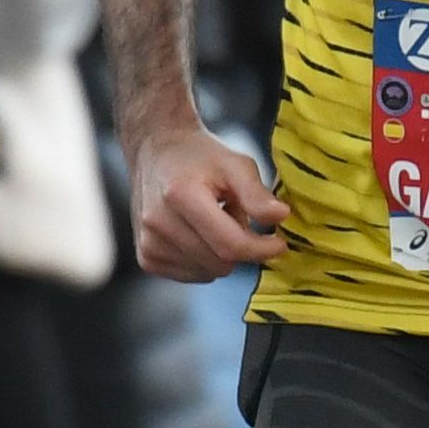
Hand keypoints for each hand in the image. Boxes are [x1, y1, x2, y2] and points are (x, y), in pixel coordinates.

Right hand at [132, 120, 288, 279]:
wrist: (156, 152)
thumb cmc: (199, 157)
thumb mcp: (235, 164)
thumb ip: (257, 193)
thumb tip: (281, 216)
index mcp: (181, 195)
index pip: (230, 244)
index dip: (261, 249)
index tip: (279, 243)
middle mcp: (158, 223)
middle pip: (220, 262)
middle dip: (240, 246)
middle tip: (235, 215)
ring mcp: (149, 243)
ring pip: (208, 272)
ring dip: (221, 253)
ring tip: (213, 221)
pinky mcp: (146, 257)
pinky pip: (192, 275)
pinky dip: (204, 260)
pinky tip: (197, 233)